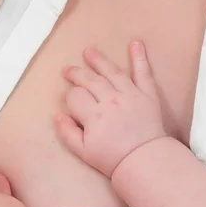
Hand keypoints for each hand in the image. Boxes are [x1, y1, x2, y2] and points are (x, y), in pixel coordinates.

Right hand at [56, 42, 165, 176]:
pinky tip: (135, 43)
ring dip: (98, 60)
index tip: (72, 103)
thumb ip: (67, 132)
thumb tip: (58, 115)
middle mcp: (111, 100)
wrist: (145, 162)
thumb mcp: (83, 152)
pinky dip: (139, 57)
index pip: (75, 96)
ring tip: (89, 52)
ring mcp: (130, 95)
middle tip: (68, 70)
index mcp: (94, 115)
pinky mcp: (147, 95)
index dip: (70, 98)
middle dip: (76, 73)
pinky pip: (143, 73)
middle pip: (89, 80)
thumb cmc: (112, 159)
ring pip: (112, 71)